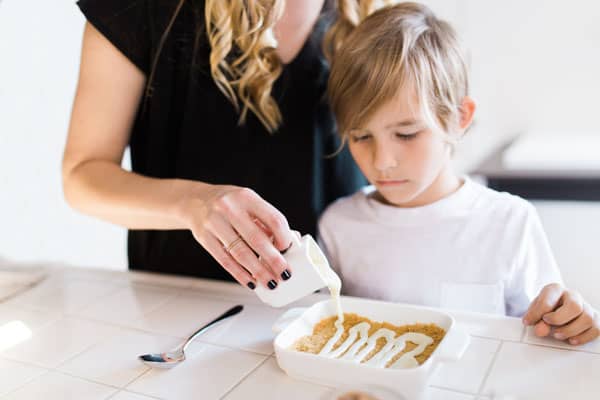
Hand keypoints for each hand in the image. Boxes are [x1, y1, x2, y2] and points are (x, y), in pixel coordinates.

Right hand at [179, 184, 293, 289]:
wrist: (195, 201)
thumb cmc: (228, 204)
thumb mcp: (248, 203)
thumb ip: (265, 221)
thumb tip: (284, 246)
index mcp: (246, 197)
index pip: (273, 218)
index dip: (284, 237)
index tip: (288, 249)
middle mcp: (229, 208)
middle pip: (257, 239)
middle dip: (273, 260)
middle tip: (284, 273)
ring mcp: (215, 223)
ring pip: (240, 253)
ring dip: (258, 271)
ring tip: (269, 281)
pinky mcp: (204, 238)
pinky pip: (225, 260)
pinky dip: (239, 274)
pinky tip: (250, 281)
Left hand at [523, 283, 598, 345]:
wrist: (557, 306)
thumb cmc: (546, 307)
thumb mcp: (536, 310)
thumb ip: (536, 318)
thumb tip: (540, 330)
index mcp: (555, 289)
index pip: (549, 299)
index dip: (538, 313)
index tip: (531, 322)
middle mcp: (573, 295)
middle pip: (574, 306)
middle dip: (560, 320)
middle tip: (549, 327)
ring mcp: (586, 306)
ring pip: (587, 318)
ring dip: (571, 331)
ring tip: (558, 335)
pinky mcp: (595, 318)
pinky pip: (596, 329)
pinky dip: (583, 337)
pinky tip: (572, 339)